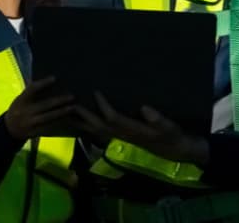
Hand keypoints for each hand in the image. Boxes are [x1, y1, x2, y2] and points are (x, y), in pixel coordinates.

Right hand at [3, 77, 73, 139]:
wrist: (9, 129)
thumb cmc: (18, 109)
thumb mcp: (20, 100)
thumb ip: (30, 93)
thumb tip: (46, 82)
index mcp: (20, 101)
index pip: (31, 90)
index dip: (42, 83)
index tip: (54, 78)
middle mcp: (24, 112)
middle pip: (44, 105)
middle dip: (59, 101)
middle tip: (71, 96)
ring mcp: (30, 123)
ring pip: (48, 117)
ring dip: (61, 112)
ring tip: (72, 107)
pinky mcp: (34, 132)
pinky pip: (48, 127)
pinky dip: (58, 122)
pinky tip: (67, 119)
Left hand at [73, 92, 208, 164]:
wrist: (173, 149)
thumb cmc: (171, 135)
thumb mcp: (169, 127)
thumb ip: (158, 119)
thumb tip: (145, 108)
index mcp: (132, 130)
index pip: (113, 118)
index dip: (104, 105)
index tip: (96, 91)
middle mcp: (121, 135)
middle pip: (97, 126)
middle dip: (83, 114)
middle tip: (70, 100)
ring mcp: (118, 137)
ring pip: (94, 131)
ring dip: (80, 121)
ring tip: (65, 109)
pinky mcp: (118, 136)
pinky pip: (97, 132)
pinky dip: (85, 125)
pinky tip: (77, 117)